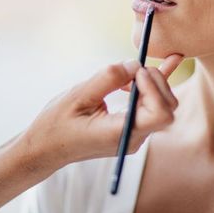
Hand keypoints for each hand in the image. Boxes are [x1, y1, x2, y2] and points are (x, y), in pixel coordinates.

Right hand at [19, 55, 182, 169]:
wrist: (46, 148)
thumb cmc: (57, 124)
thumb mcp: (78, 96)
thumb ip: (108, 79)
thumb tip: (134, 64)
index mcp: (120, 133)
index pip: (160, 113)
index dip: (154, 87)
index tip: (136, 71)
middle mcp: (133, 138)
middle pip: (167, 108)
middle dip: (157, 82)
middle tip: (133, 68)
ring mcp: (134, 136)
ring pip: (163, 107)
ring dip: (152, 83)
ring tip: (129, 73)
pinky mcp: (131, 129)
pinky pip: (151, 108)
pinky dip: (154, 87)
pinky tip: (166, 64)